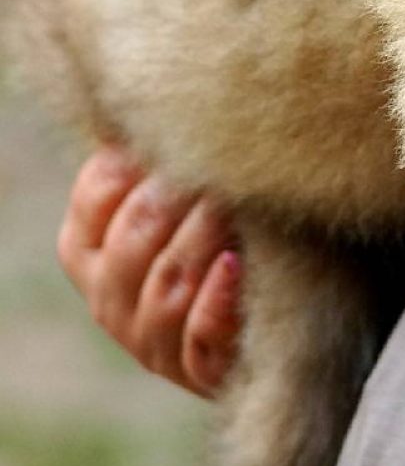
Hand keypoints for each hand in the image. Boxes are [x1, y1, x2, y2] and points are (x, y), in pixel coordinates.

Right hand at [57, 144, 240, 396]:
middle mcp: (108, 299)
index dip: (138, 163)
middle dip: (179, 197)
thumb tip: (154, 95)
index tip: (177, 137)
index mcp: (88, 251)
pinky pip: (198, 338)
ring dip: (204, 240)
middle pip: (134, 240)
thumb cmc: (210, 234)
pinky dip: (216, 301)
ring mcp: (149, 341)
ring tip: (235, 207)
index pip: (95, 197)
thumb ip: (157, 158)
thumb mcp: (173, 197)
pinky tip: (235, 265)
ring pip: (167, 287)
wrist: (255, 318)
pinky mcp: (196, 370)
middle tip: (220, 168)